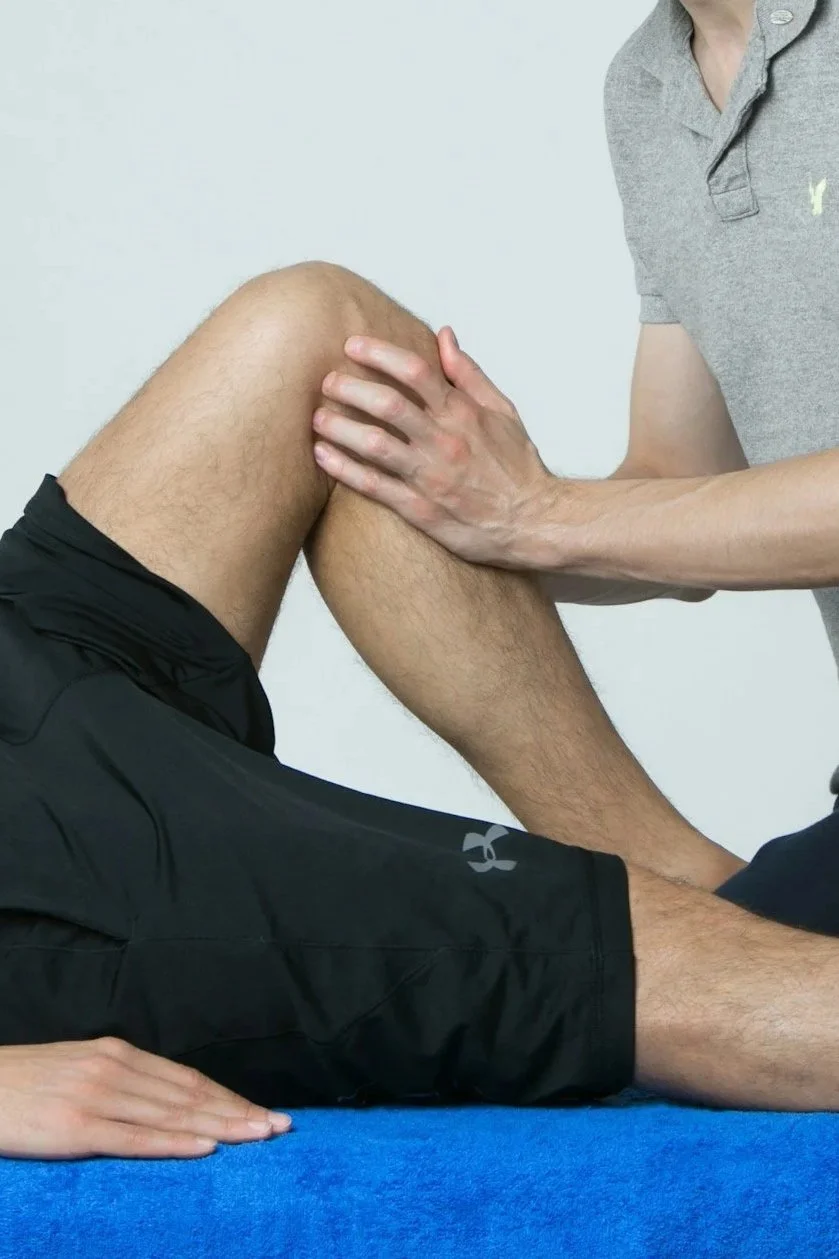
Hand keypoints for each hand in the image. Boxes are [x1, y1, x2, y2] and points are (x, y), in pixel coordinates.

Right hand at [0, 1037, 291, 1159]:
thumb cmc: (25, 1086)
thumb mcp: (79, 1071)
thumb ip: (120, 1083)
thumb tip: (163, 1102)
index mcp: (119, 1053)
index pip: (188, 1079)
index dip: (229, 1097)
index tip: (264, 1112)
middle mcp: (115, 1068)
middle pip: (190, 1095)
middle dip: (239, 1111)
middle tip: (281, 1126)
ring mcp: (97, 1096)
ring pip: (173, 1114)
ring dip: (222, 1126)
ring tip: (260, 1135)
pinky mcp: (75, 1126)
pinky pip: (134, 1137)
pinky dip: (175, 1143)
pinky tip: (207, 1148)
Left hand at [312, 327, 554, 566]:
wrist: (532, 522)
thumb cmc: (517, 466)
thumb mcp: (502, 411)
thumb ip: (469, 373)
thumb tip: (443, 336)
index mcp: (463, 413)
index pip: (415, 371)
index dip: (379, 353)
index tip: (352, 345)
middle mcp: (444, 441)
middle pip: (387, 404)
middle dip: (349, 388)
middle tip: (326, 381)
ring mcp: (430, 476)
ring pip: (374, 444)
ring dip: (339, 427)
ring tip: (316, 417)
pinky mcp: (419, 509)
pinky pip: (373, 486)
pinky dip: (344, 468)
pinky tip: (322, 456)